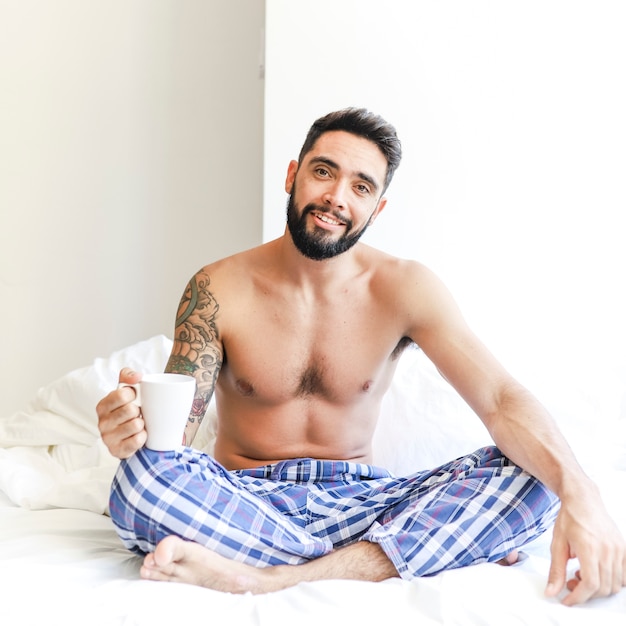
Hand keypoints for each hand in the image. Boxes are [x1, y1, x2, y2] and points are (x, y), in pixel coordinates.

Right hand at [96, 368, 146, 458]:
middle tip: (137, 413)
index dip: (133, 395)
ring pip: (135, 425)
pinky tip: (139, 434)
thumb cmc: (127, 409)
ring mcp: (108, 438)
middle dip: (138, 410)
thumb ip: (128, 376)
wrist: (128, 434)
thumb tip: (137, 377)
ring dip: (142, 424)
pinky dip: (143, 437)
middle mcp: (102, 422)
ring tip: (138, 424)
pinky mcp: (117, 451)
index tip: (134, 398)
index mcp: (103, 406)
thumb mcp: (125, 390)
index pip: (122, 394)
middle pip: (130, 410)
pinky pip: (137, 441)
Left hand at [546, 487, 625, 604]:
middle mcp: (607, 550)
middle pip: (603, 588)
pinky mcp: (624, 549)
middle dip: (585, 593)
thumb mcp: (557, 544)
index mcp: (589, 548)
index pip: (590, 584)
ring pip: (615, 585)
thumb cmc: (569, 518)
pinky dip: (611, 580)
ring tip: (581, 573)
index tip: (566, 600)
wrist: (583, 500)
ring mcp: (619, 550)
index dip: (578, 597)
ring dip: (598, 587)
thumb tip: (551, 592)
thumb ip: (556, 570)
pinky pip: (624, 575)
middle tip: (570, 582)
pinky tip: (595, 570)